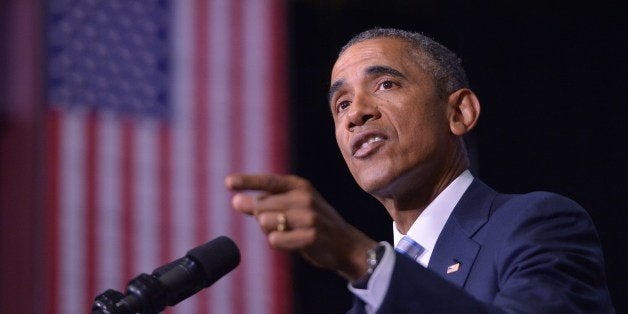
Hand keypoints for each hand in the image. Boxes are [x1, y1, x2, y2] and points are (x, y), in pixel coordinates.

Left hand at [225, 173, 377, 280]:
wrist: (345, 245)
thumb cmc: (313, 224)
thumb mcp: (292, 206)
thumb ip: (265, 203)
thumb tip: (236, 201)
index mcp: (300, 185)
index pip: (268, 181)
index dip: (247, 181)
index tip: (228, 183)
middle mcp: (304, 197)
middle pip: (261, 206)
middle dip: (262, 218)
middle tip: (283, 225)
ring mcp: (308, 216)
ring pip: (265, 222)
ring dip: (270, 231)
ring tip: (290, 233)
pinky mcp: (310, 235)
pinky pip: (274, 240)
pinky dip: (278, 243)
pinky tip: (292, 243)